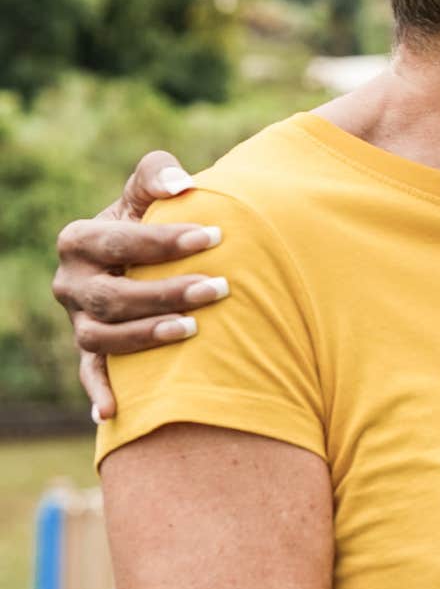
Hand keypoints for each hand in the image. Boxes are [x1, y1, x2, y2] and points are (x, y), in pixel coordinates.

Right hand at [50, 151, 225, 419]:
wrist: (141, 259)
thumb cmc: (151, 220)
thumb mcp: (148, 194)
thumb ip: (158, 175)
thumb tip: (182, 184)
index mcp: (79, 240)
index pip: (118, 240)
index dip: (165, 240)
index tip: (215, 236)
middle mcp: (71, 284)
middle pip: (112, 295)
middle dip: (165, 292)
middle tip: (219, 287)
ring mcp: (79, 321)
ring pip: (102, 338)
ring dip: (145, 336)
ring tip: (192, 329)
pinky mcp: (90, 352)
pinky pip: (90, 376)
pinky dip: (98, 393)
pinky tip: (112, 413)